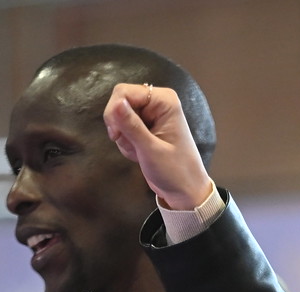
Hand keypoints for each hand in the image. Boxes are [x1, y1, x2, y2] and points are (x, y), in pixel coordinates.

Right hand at [103, 82, 214, 212]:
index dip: (114, 111)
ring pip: (119, 118)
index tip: (115, 134)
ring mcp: (150, 115)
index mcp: (164, 101)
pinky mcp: (144, 127)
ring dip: (124, 138)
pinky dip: (126, 143)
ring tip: (140, 152)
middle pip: (119, 103)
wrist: (185, 191)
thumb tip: (116, 102)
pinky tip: (139, 153)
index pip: (124, 91)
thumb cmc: (175, 171)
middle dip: (120, 127)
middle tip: (133, 146)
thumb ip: (131, 125)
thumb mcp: (151, 149)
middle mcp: (157, 103)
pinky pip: (123, 128)